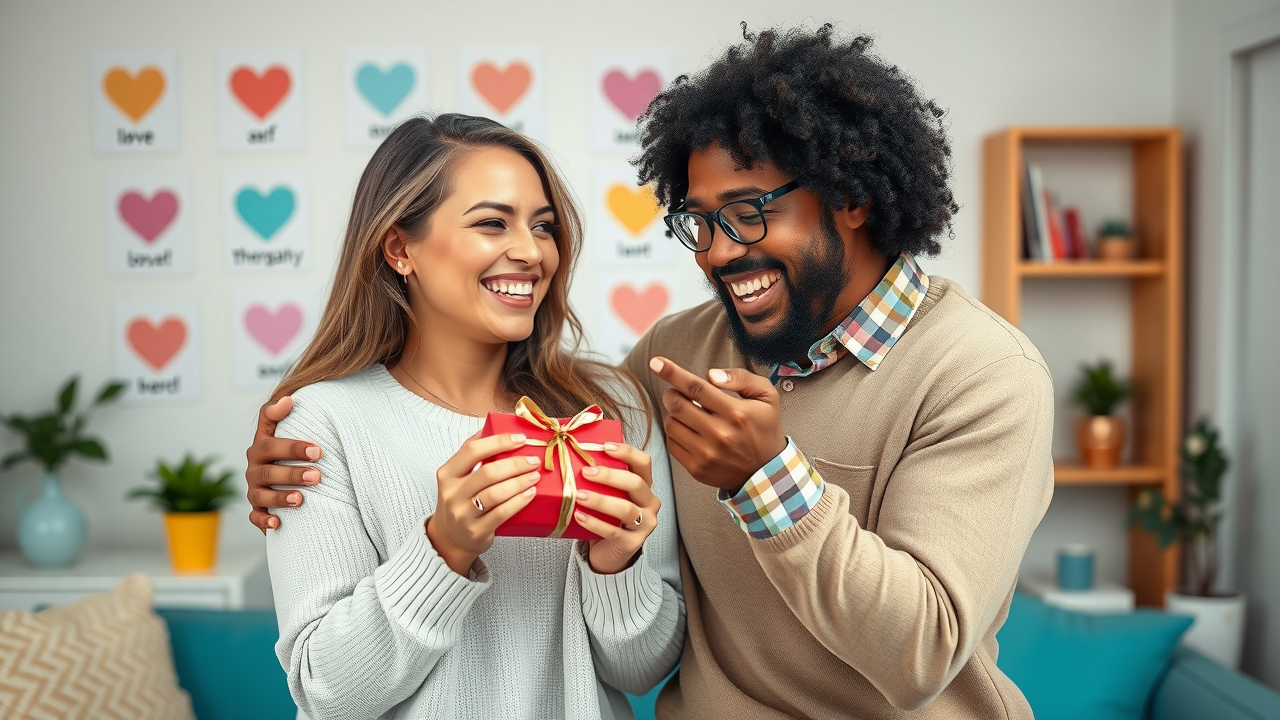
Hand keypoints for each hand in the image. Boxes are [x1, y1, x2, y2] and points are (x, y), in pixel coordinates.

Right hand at [246, 396, 321, 532]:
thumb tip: (288, 400)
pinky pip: (255, 517)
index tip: (317, 451)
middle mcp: (254, 469)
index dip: (291, 447)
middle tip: (317, 476)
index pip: (269, 444)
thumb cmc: (288, 448)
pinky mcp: (257, 509)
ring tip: (301, 499)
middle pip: (269, 472)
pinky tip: (277, 524)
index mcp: (260, 448)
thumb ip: (277, 413)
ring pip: (262, 496)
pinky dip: (264, 521)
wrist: (283, 472)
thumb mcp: (281, 428)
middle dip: (293, 474)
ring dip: (281, 498)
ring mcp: (255, 490)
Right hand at [427, 431, 541, 575]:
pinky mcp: (476, 531)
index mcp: (448, 473)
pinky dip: (518, 502)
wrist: (449, 538)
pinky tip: (530, 493)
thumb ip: (473, 453)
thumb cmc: (460, 500)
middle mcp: (452, 493)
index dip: (498, 442)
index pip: (472, 450)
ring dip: (520, 482)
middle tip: (533, 460)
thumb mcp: (458, 475)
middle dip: (515, 464)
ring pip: (495, 494)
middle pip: (487, 473)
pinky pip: (501, 514)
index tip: (521, 439)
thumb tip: (494, 423)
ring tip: (535, 476)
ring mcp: (463, 514)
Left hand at [572, 443, 660, 574]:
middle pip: (635, 484)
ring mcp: (644, 525)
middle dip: (610, 476)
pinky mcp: (632, 543)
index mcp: (645, 486)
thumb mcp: (609, 495)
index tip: (605, 447)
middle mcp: (649, 503)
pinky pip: (613, 531)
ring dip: (601, 500)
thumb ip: (602, 479)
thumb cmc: (608, 517)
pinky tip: (579, 516)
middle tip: (586, 472)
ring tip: (579, 495)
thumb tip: (576, 455)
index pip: (643, 463)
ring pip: (626, 509)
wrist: (610, 552)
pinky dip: (595, 523)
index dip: (627, 452)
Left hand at [650, 356, 785, 492]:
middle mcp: (720, 434)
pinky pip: (672, 444)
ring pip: (671, 424)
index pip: (696, 388)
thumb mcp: (766, 396)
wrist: (767, 471)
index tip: (656, 363)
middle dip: (671, 393)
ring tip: (686, 413)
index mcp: (736, 413)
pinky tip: (687, 431)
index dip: (672, 373)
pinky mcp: (697, 468)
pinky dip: (674, 433)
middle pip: (677, 405)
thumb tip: (711, 375)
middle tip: (675, 392)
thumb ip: (741, 378)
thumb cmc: (764, 428)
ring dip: (673, 414)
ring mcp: (707, 454)